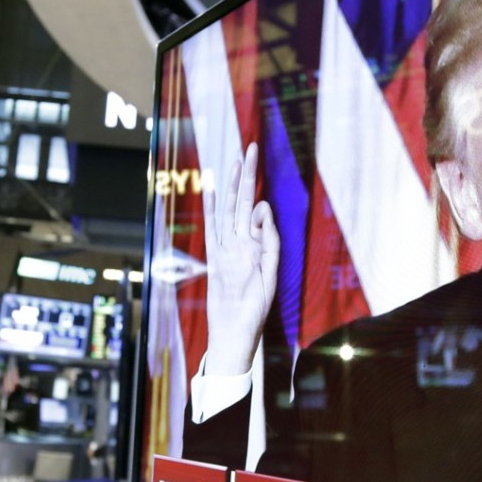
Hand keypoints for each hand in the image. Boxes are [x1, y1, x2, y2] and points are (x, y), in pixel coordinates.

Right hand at [202, 142, 279, 375]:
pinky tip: (211, 188)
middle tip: (251, 149)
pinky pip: (211, 228)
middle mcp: (242, 243)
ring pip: (229, 210)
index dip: (262, 202)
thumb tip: (263, 209)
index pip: (260, 213)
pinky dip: (211, 208)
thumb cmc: (255, 310)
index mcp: (259, 247)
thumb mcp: (271, 274)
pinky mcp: (214, 258)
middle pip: (244, 202)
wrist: (233, 332)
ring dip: (232, 185)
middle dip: (247, 176)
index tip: (262, 201)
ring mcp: (227, 249)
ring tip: (235, 161)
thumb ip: (270, 242)